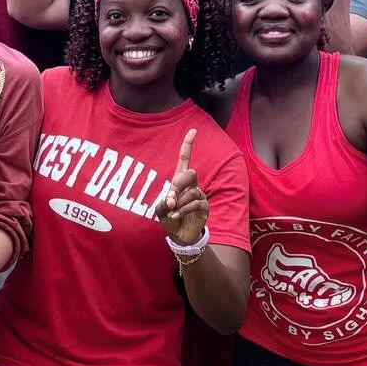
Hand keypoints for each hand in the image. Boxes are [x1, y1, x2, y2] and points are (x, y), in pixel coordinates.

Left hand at [154, 128, 208, 244]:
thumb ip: (164, 202)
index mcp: (180, 180)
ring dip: (179, 202)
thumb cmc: (170, 217)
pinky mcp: (204, 206)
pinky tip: (177, 216)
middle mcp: (191, 185)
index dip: (188, 145)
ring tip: (173, 211)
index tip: (193, 130)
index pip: (185, 159)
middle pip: (190, 173)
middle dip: (178, 184)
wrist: (180, 235)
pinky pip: (196, 203)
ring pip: (192, 191)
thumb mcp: (161, 209)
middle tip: (170, 198)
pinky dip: (184, 210)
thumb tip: (172, 200)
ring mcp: (199, 195)